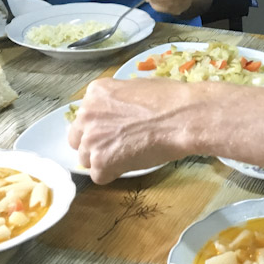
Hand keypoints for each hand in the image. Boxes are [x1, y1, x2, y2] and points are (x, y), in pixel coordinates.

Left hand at [67, 77, 194, 183]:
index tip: (116, 129)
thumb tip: (120, 112)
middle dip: (97, 144)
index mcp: (95, 93)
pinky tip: (134, 162)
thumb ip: (118, 101)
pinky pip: (99, 176)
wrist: (184, 117)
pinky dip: (115, 173)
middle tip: (121, 145)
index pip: (85, 117)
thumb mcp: (137, 87)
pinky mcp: (101, 162)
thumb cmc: (171, 99)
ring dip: (105, 160)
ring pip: (87, 159)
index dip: (101, 126)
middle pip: (80, 139)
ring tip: (131, 154)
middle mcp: (87, 114)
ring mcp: (92, 139)